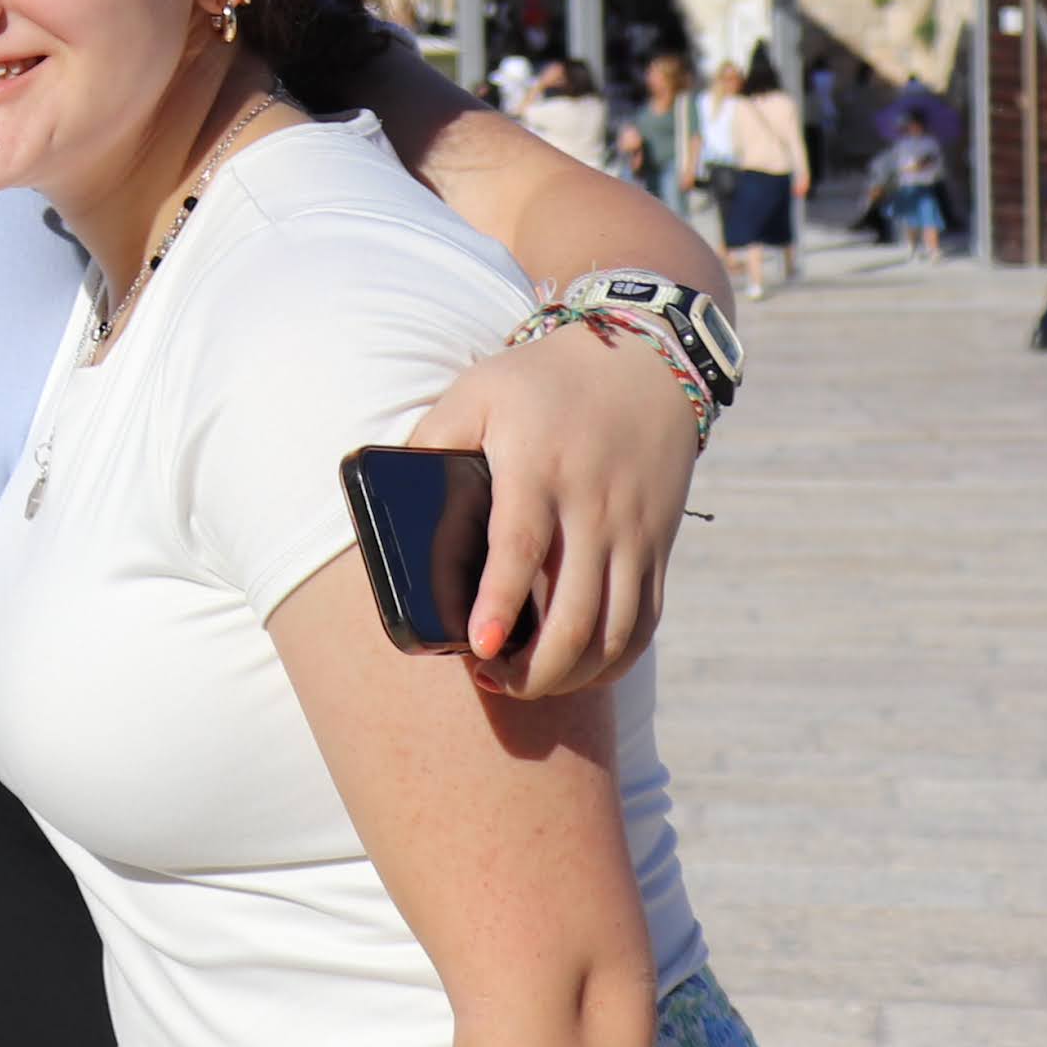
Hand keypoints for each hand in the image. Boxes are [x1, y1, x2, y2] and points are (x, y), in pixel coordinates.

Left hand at [407, 316, 699, 702]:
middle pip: (575, 610)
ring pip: (615, 631)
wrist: (643, 364)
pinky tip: (575, 671)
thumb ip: (431, 437)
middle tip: (491, 679)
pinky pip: (644, 624)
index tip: (481, 646)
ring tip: (523, 683)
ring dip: (571, 674)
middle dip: (536, 667)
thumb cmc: (541, 383)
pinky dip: (612, 662)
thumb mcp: (476, 391)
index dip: (501, 602)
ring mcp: (631, 534)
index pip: (521, 546)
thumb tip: (390, 494)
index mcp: (539, 469)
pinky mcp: (657, 548)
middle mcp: (592, 508)